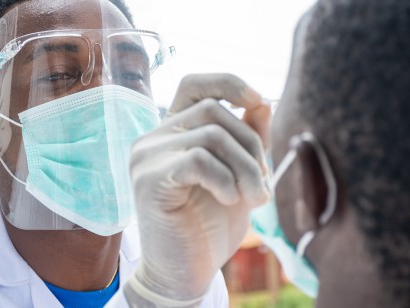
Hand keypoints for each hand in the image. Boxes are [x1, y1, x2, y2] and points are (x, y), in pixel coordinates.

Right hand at [125, 74, 270, 306]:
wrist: (185, 271)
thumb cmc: (211, 224)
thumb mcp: (239, 176)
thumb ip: (247, 139)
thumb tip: (263, 101)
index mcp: (173, 133)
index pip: (194, 84)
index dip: (228, 82)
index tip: (257, 100)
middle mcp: (153, 138)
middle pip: (214, 111)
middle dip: (251, 145)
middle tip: (263, 184)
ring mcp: (146, 157)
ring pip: (211, 135)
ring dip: (247, 168)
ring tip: (255, 198)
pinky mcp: (148, 180)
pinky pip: (198, 160)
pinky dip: (226, 180)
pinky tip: (230, 201)